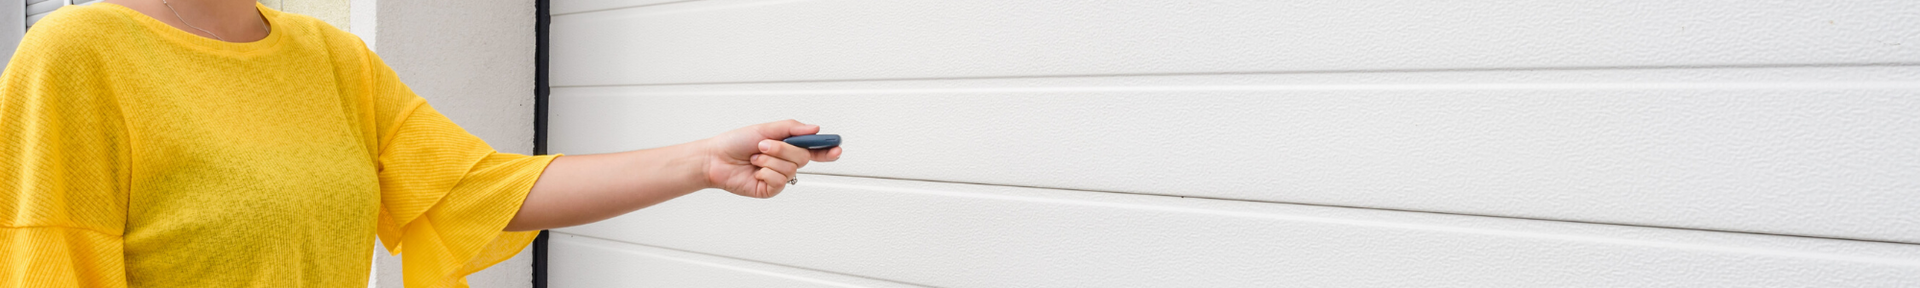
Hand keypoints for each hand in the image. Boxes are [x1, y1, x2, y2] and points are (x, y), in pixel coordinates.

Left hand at [701, 120, 842, 197]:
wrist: (715, 158)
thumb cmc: (736, 142)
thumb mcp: (766, 129)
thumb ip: (792, 128)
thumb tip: (815, 129)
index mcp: (787, 147)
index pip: (814, 150)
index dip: (827, 150)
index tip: (837, 147)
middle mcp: (785, 162)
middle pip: (803, 157)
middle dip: (783, 149)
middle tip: (764, 145)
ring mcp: (778, 177)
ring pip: (790, 168)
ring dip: (769, 160)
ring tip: (754, 158)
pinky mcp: (770, 190)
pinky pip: (779, 181)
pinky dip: (765, 172)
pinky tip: (755, 171)